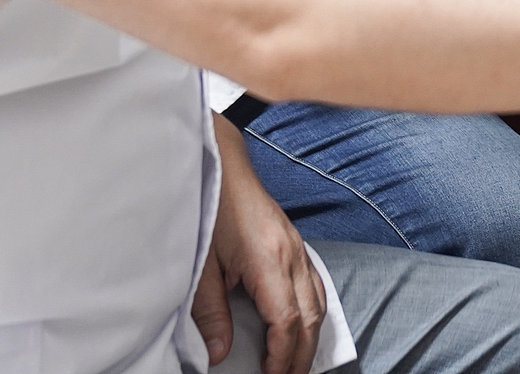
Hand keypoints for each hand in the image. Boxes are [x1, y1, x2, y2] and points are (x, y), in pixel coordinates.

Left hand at [194, 114, 325, 373]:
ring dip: (311, 338)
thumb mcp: (201, 266)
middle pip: (310, 318)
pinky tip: (305, 327)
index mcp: (268, 262)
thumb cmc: (210, 209)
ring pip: (319, 303)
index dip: (281, 357)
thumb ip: (210, 312)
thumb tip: (221, 353)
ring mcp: (298, 248)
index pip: (287, 321)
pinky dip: (314, 313)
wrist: (224, 165)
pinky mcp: (295, 244)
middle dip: (301, 356)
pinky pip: (316, 285)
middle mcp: (291, 256)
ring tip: (296, 364)